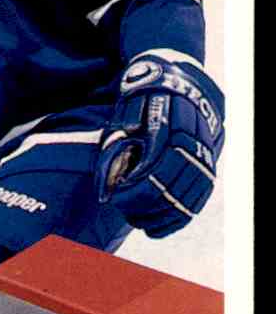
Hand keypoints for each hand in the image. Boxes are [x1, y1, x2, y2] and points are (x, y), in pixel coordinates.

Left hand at [96, 55, 224, 237]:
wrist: (180, 85)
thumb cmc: (142, 104)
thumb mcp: (126, 118)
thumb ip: (117, 149)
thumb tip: (106, 188)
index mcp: (167, 132)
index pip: (152, 175)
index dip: (131, 193)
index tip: (115, 199)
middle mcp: (191, 146)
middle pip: (169, 192)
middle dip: (143, 208)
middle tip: (124, 211)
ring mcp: (203, 158)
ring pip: (184, 201)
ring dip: (159, 217)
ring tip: (138, 221)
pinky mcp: (208, 169)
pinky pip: (196, 202)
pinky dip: (176, 219)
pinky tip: (156, 228)